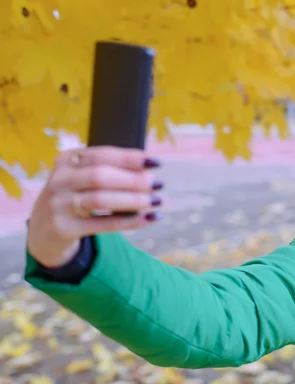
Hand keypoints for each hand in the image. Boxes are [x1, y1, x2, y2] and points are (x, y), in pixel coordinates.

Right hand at [26, 146, 163, 267]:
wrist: (43, 231)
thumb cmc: (75, 198)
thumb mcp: (83, 179)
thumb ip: (109, 172)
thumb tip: (150, 173)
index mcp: (67, 161)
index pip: (101, 155)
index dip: (130, 158)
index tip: (155, 162)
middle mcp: (60, 180)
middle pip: (100, 176)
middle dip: (133, 180)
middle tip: (158, 184)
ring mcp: (59, 205)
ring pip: (100, 200)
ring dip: (133, 200)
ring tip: (156, 201)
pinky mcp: (64, 228)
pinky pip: (102, 224)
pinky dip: (129, 221)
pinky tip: (149, 218)